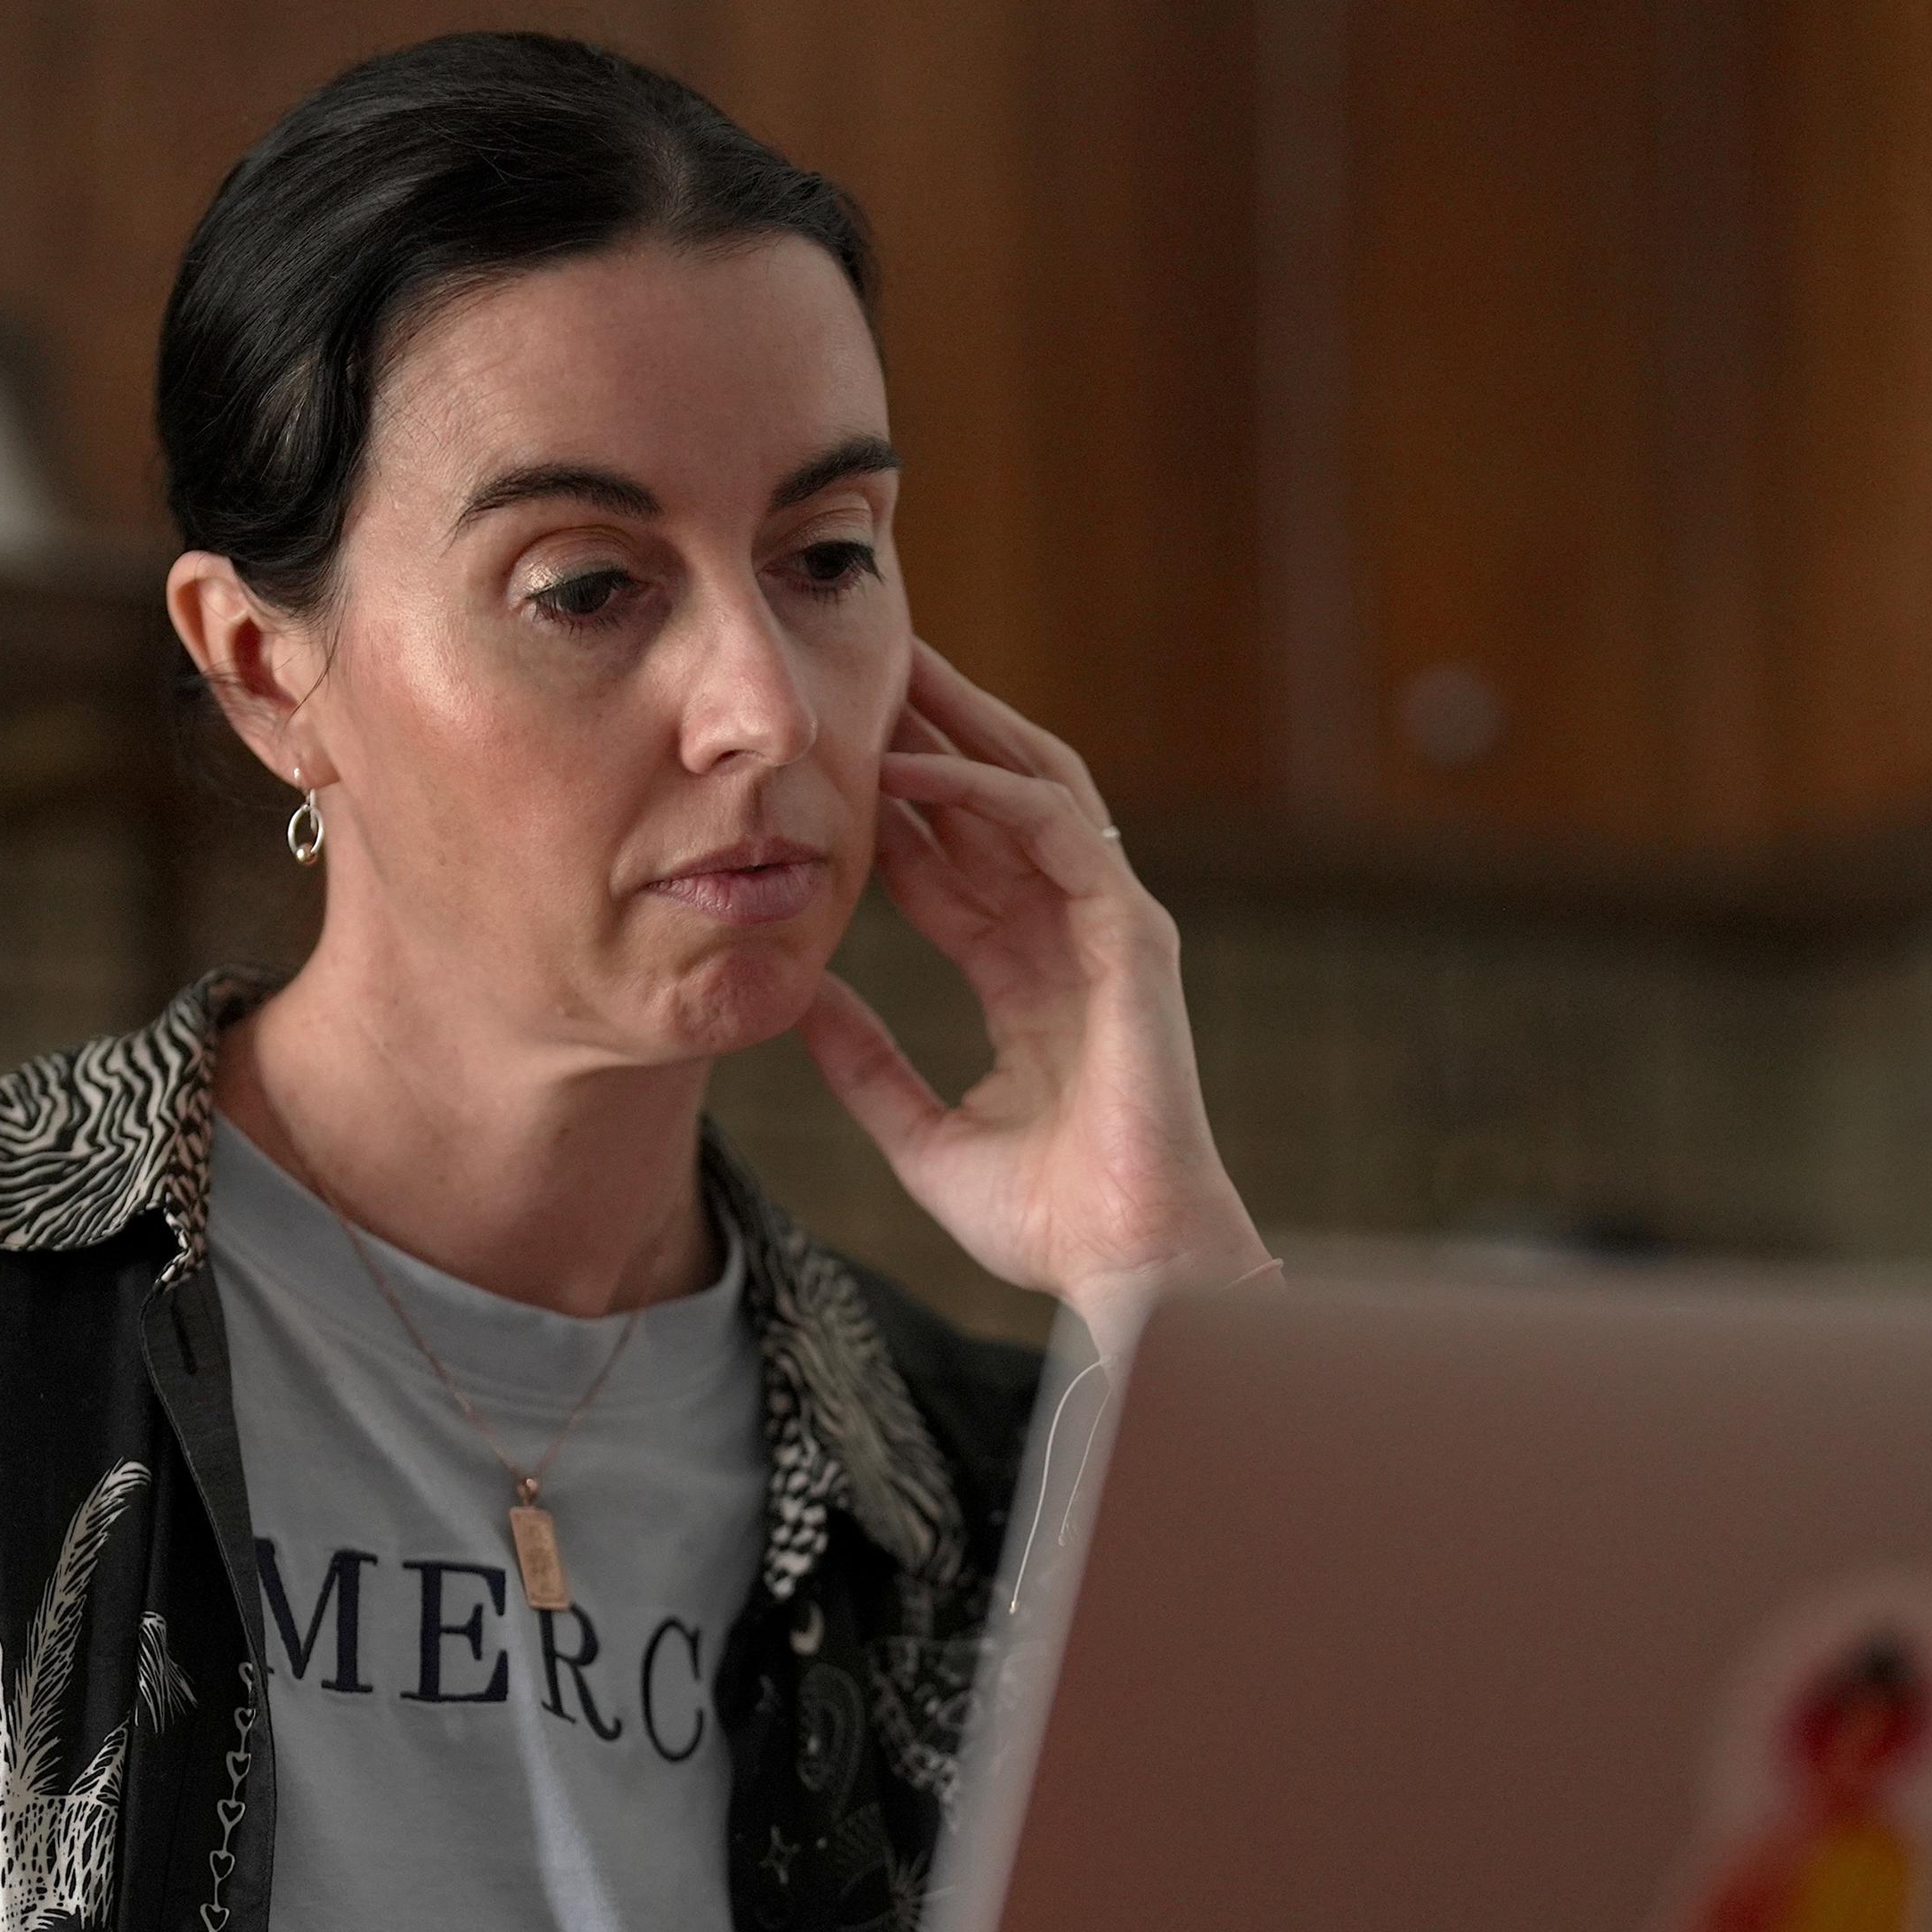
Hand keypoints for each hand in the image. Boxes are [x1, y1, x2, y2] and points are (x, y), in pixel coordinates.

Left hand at [804, 643, 1272, 1316]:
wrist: (1128, 1266)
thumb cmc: (1050, 1223)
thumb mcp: (921, 1134)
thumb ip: (866, 1065)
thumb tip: (800, 1003)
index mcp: (1029, 982)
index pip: (952, 865)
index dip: (892, 808)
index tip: (819, 757)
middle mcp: (1070, 939)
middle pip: (994, 805)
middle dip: (936, 731)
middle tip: (862, 665)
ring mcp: (1107, 930)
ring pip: (1035, 789)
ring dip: (965, 725)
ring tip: (896, 667)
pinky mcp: (1130, 935)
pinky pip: (1057, 830)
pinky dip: (984, 790)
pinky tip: (915, 765)